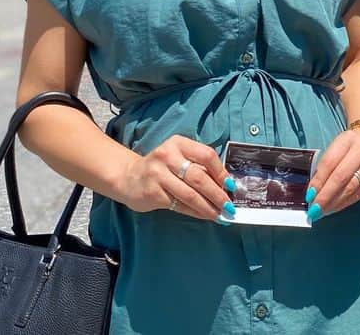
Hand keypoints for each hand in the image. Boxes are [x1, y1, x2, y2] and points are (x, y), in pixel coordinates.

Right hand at [118, 134, 234, 221]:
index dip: (221, 172)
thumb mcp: (178, 157)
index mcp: (179, 143)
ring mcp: (158, 174)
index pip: (206, 155)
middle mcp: (167, 156)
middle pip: (199, 177)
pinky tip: (204, 215)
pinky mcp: (152, 193)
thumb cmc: (161, 168)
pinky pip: (179, 205)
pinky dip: (195, 212)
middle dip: (217, 194)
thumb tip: (225, 185)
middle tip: (229, 206)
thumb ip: (198, 166)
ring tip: (220, 214)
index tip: (231, 185)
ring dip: (208, 207)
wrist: (129, 177)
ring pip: (190, 194)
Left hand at [306, 129, 359, 219]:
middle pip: (341, 177)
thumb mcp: (336, 148)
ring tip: (322, 211)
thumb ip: (325, 166)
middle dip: (325, 196)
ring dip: (334, 203)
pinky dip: (345, 203)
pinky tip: (336, 207)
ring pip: (351, 188)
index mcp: (348, 139)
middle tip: (314, 210)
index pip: (329, 163)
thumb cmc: (349, 147)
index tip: (309, 195)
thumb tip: (313, 191)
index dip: (318, 181)